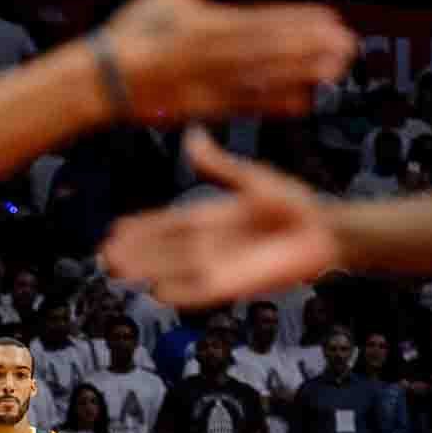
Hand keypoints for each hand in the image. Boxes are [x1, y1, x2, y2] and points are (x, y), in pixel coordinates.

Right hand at [101, 132, 340, 308]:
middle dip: (135, 252)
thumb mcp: (252, 179)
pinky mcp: (236, 284)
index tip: (116, 230)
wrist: (326, 232)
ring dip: (147, 270)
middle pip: (163, 249)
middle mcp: (210, 245)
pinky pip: (202, 291)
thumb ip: (218, 165)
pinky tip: (158, 293)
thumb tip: (191, 139)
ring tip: (118, 271)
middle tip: (104, 255)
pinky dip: (181, 293)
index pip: (168, 224)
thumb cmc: (294, 204)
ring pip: (174, 269)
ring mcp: (220, 266)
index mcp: (210, 218)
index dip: (142, 228)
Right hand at [104, 0, 353, 121]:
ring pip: (266, 80)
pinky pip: (246, 108)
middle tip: (347, 47)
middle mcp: (215, 57)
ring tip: (334, 72)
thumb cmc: (130, 36)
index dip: (299, 22)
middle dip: (312, 50)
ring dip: (302, 76)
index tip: (329, 19)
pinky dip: (274, 106)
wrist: (102, 82)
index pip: (264, 22)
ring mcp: (212, 86)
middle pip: (273, 52)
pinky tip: (300, 103)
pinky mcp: (205, 109)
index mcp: (209, 26)